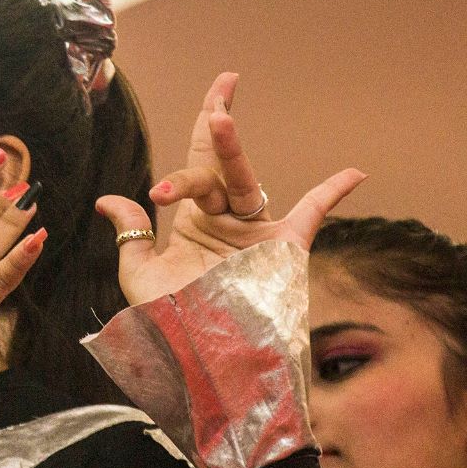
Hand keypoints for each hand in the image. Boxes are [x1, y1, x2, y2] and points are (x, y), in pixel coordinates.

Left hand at [95, 72, 365, 305]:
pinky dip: (333, 194)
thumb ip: (131, 233)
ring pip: (245, 182)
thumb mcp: (140, 275)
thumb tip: (110, 198)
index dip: (194, 136)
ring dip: (231, 150)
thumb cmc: (169, 324)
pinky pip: (312, 215)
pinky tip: (356, 172)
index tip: (159, 181)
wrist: (200, 363)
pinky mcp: (282, 251)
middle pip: (217, 165)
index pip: (196, 166)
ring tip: (218, 116)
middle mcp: (228, 220)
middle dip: (210, 132)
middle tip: (210, 105)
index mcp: (198, 220)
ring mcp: (256, 233)